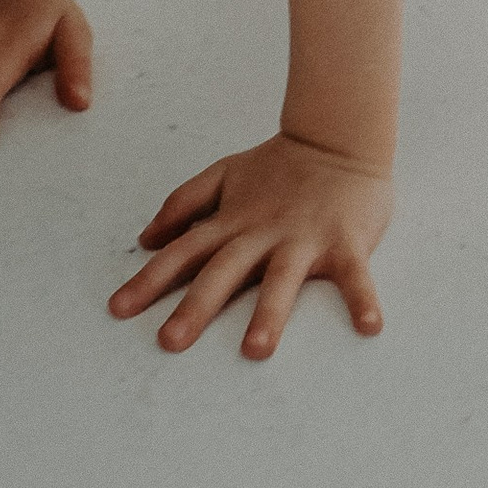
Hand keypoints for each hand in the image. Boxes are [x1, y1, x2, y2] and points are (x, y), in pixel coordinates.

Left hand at [109, 131, 391, 358]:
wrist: (338, 136)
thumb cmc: (279, 165)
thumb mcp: (224, 174)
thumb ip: (183, 204)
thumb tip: (145, 239)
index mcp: (233, 220)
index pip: (184, 252)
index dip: (150, 280)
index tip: (118, 310)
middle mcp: (263, 232)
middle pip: (224, 271)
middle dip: (196, 306)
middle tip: (169, 342)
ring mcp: (304, 237)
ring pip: (283, 278)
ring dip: (269, 313)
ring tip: (255, 350)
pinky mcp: (346, 241)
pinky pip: (355, 274)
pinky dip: (363, 298)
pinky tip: (369, 326)